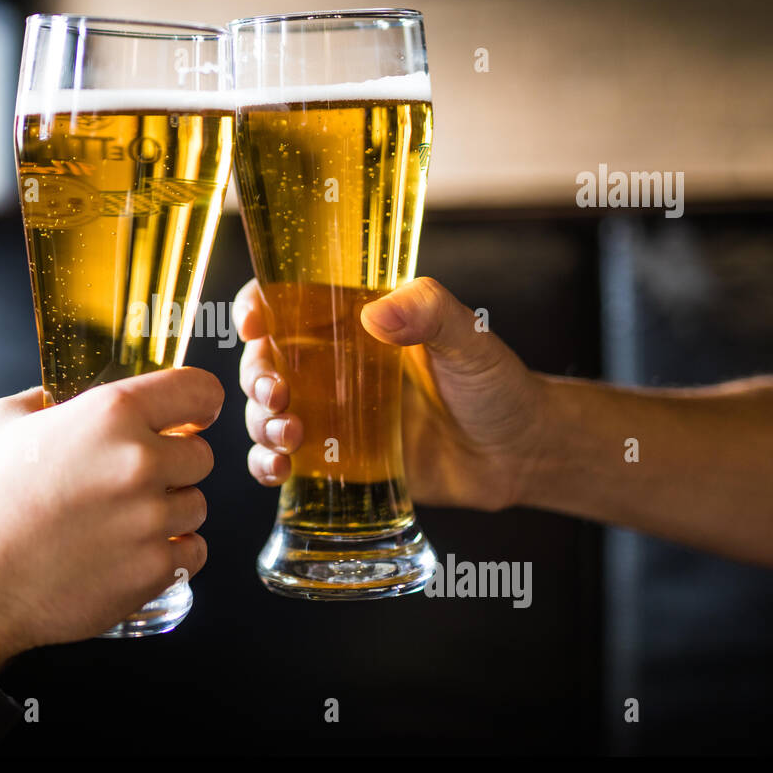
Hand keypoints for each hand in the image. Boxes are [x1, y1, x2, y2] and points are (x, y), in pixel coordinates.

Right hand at [0, 367, 222, 677]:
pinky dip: (171, 554)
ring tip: (121, 523)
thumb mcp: (5, 424)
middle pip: (202, 455)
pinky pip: (194, 552)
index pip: (198, 391)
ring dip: (171, 512)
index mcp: (110, 414)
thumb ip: (48, 399)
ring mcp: (151, 520)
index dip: (199, 402)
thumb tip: (64, 396)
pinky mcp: (154, 569)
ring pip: (197, 506)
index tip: (193, 414)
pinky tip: (131, 553)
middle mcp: (139, 462)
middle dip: (174, 465)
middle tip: (133, 482)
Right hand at [236, 276, 546, 511]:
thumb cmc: (497, 385)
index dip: (257, 306)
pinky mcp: (334, 462)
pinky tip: (278, 471)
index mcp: (354, 322)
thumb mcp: (470, 339)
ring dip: (261, 422)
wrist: (519, 455)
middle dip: (256, 376)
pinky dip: (265, 465)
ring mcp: (329, 416)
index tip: (253, 324)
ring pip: (265, 411)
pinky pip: (280, 462)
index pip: (286, 301)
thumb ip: (431, 313)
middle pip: (263, 360)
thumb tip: (377, 314)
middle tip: (279, 395)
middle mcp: (331, 366)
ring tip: (289, 435)